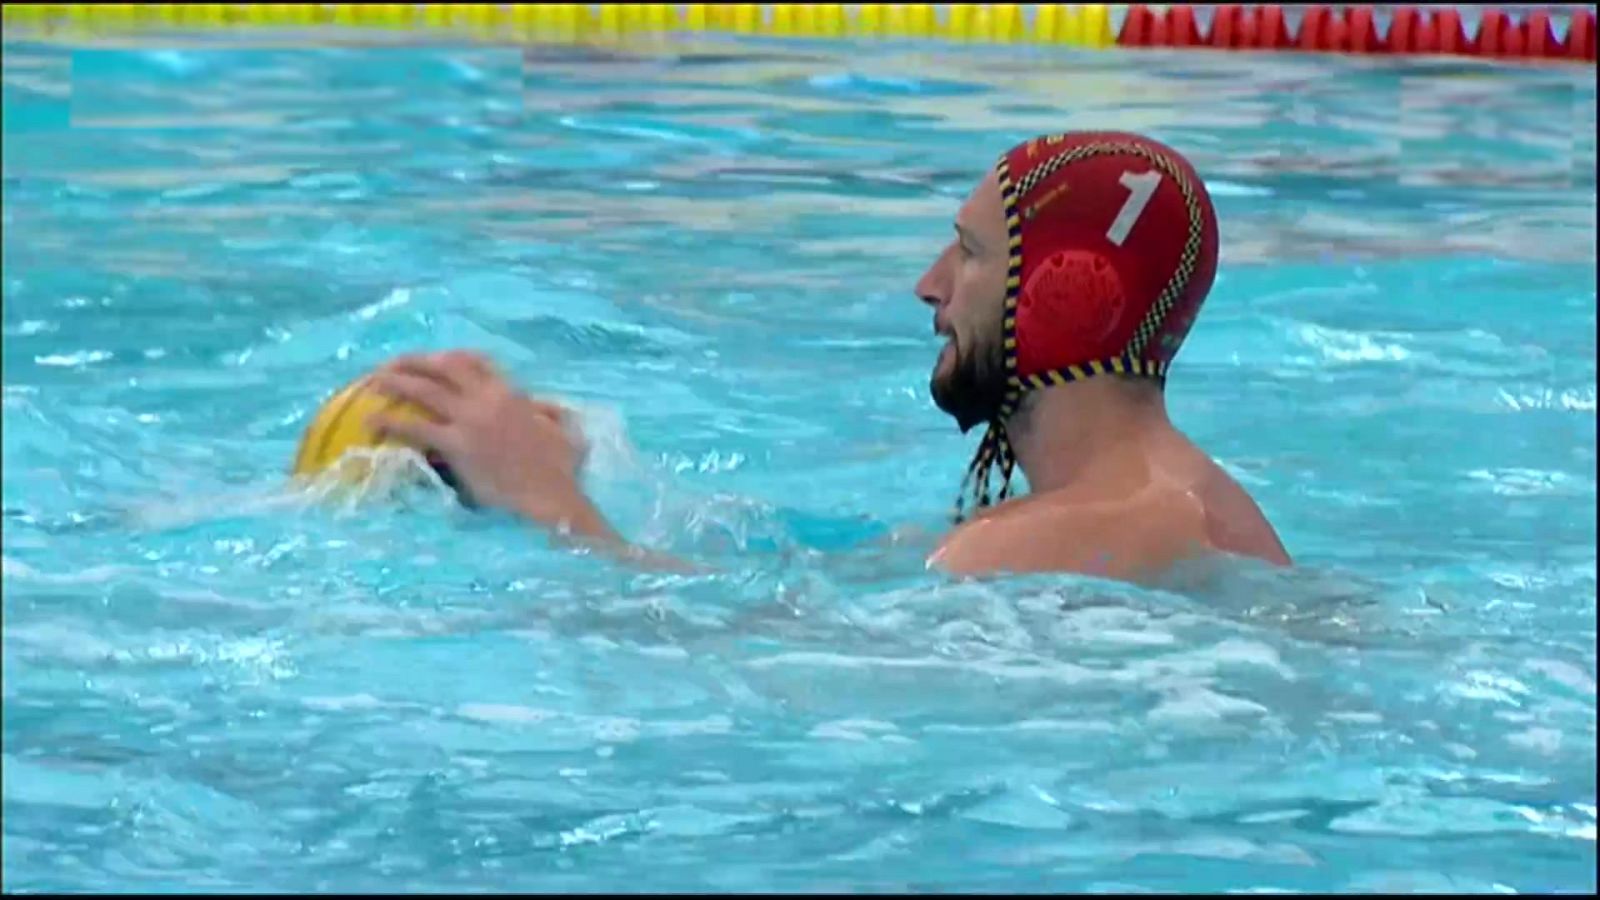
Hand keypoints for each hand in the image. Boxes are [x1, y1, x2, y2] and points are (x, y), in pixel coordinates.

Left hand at [365, 351, 607, 536]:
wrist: (550, 497)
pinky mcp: (457, 445)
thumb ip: (549, 415)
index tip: (430, 360)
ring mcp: (470, 421)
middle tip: (389, 366)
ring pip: (424, 390)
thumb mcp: (561, 434)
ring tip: (371, 384)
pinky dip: (391, 421)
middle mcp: (487, 399)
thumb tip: (546, 408)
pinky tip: (372, 421)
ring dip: (395, 382)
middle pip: (442, 367)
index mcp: (510, 393)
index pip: (474, 361)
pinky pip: (416, 427)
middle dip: (412, 362)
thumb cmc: (559, 471)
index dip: (446, 357)